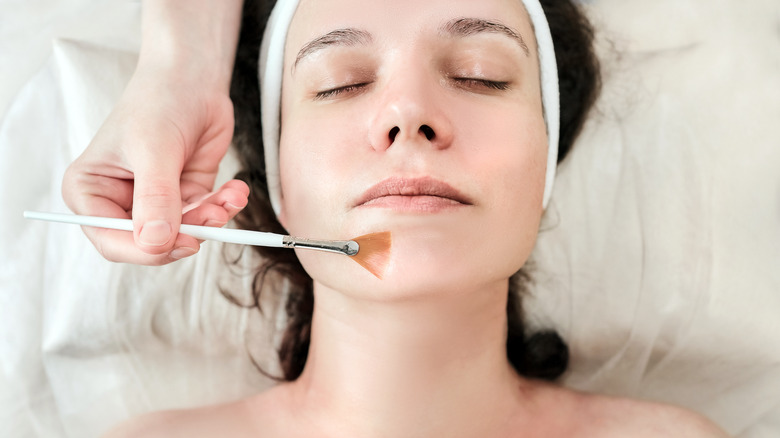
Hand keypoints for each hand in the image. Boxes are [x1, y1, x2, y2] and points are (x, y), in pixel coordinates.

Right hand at [62, 67, 248, 264]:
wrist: (192, 78)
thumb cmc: (158, 101)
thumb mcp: (154, 150)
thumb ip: (155, 198)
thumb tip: (155, 242)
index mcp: (90, 191)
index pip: (111, 240)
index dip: (146, 250)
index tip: (183, 242)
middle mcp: (119, 202)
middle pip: (151, 244)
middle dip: (187, 233)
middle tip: (215, 217)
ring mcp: (154, 202)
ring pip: (185, 233)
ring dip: (212, 218)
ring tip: (229, 197)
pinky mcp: (186, 197)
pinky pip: (206, 217)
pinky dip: (224, 207)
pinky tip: (235, 190)